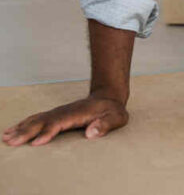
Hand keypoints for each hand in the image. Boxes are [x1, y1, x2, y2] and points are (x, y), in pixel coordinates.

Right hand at [3, 95, 128, 146]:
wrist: (108, 97)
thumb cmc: (113, 111)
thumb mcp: (117, 117)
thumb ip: (106, 125)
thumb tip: (91, 133)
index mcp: (78, 113)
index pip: (59, 123)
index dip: (48, 132)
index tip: (35, 143)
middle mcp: (65, 112)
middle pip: (43, 121)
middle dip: (27, 132)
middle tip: (11, 141)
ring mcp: (59, 112)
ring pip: (37, 119)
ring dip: (22, 128)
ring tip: (6, 137)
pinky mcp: (56, 114)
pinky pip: (38, 119)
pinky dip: (24, 124)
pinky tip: (13, 130)